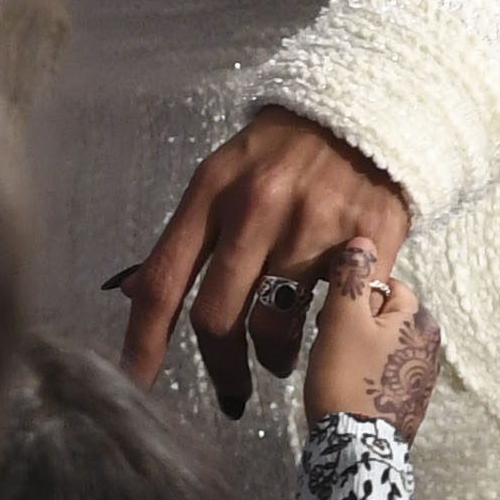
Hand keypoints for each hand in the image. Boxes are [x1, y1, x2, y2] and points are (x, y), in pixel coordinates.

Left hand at [116, 104, 413, 416]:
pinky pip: (336, 314)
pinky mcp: (367, 238)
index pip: (162, 281)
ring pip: (274, 324)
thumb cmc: (284, 151)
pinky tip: (327, 328)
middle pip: (216, 317)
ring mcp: (313, 224)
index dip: (143, 342)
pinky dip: (326, 334)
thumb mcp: (221, 176)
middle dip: (220, 368)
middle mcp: (256, 209)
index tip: (135, 384)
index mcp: (211, 193)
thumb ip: (185, 237)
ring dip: (273, 357)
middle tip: (231, 390)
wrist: (363, 109)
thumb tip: (133, 291)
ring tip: (279, 357)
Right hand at [299, 239, 442, 442]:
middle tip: (330, 342)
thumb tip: (363, 239)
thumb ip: (351, 276)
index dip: (354, 294)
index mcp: (419, 320)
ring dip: (358, 348)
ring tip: (335, 367)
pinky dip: (365, 373)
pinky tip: (347, 386)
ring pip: (381, 344)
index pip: (386, 284)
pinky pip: (383, 372)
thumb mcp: (342, 320)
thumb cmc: (348, 378)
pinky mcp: (409, 403)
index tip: (332, 315)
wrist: (355, 449)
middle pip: (384, 314)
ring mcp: (422, 378)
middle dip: (356, 322)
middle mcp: (430, 346)